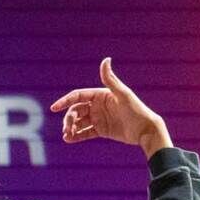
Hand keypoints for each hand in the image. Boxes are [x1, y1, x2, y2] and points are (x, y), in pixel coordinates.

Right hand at [48, 58, 171, 155]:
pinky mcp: (101, 130)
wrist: (146, 130)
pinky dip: (76, 136)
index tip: (54, 108)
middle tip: (66, 129)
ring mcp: (99, 118)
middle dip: (68, 119)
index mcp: (100, 95)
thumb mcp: (123, 94)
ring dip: (70, 128)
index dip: (65, 101)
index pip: (78, 96)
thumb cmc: (136, 110)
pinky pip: (85, 133)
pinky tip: (69, 140)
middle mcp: (98, 106)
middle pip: (76, 110)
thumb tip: (106, 59)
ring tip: (67, 136)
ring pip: (79, 122)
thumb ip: (111, 79)